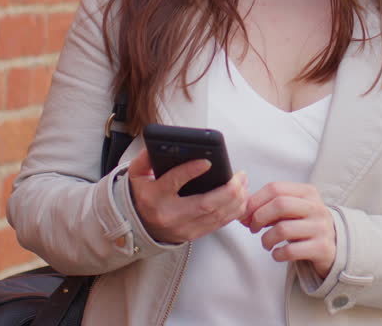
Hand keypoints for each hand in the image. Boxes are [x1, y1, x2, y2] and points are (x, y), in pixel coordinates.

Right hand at [126, 149, 248, 243]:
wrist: (139, 225)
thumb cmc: (144, 195)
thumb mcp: (138, 174)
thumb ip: (145, 159)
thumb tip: (157, 146)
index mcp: (154, 197)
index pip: (174, 182)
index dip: (191, 171)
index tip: (208, 161)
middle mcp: (170, 215)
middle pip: (205, 205)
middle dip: (228, 190)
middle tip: (240, 176)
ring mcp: (183, 228)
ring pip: (216, 216)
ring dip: (236, 200)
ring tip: (244, 184)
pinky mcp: (193, 235)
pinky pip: (218, 224)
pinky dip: (234, 212)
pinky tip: (241, 199)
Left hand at [241, 182, 336, 278]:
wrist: (334, 245)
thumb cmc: (305, 224)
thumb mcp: (292, 209)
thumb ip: (270, 205)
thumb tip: (242, 209)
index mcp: (307, 192)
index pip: (275, 188)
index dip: (255, 201)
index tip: (246, 214)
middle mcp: (316, 207)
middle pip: (279, 205)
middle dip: (259, 218)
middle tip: (253, 228)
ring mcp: (320, 228)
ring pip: (283, 229)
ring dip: (266, 239)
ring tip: (266, 243)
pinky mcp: (321, 248)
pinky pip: (291, 251)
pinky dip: (277, 254)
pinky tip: (277, 253)